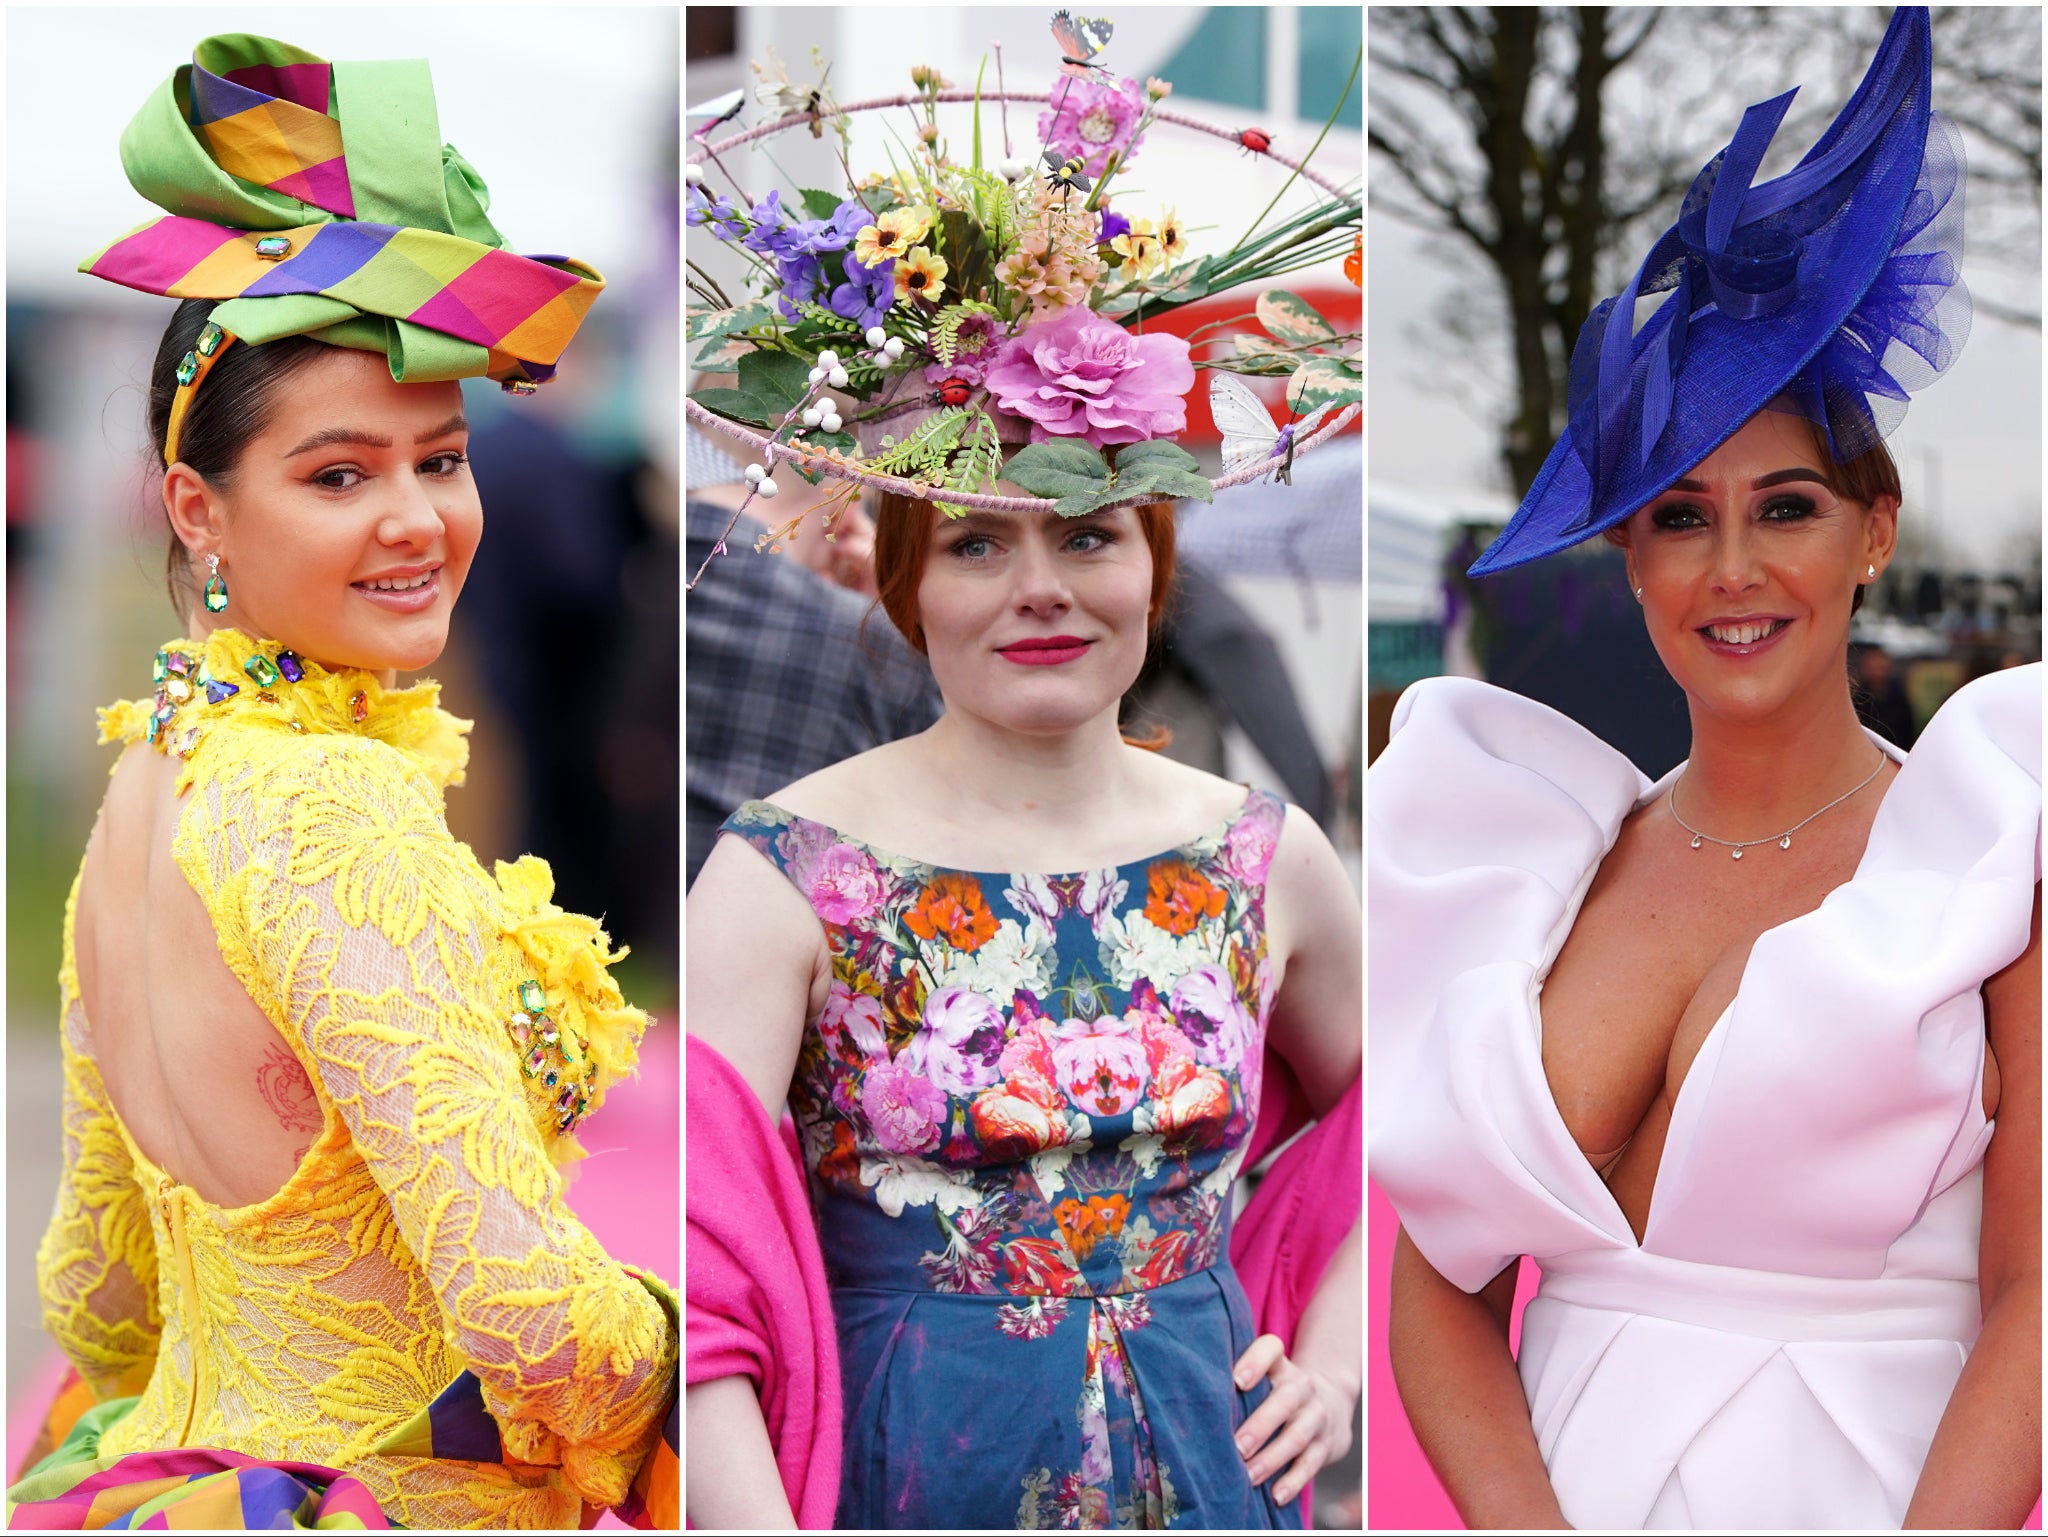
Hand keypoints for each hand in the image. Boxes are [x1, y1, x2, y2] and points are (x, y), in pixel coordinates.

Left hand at [1232, 1333, 1357, 1508]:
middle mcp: (1302, 1386)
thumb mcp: (1265, 1378)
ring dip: (1271, 1458)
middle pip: (1285, 1399)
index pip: (1271, 1349)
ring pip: (1297, 1436)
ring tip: (1248, 1476)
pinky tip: (1276, 1496)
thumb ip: (1235, 1383)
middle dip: (1260, 1424)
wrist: (1330, 1405)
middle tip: (1236, 1446)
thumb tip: (1185, 1402)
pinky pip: (1311, 1464)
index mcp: (1280, 1366)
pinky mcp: (1326, 1445)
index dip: (1255, 1361)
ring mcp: (1317, 1415)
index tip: (1236, 1381)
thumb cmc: (1276, 1393)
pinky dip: (1294, 1481)